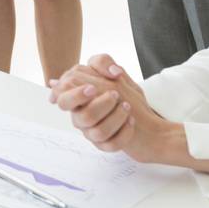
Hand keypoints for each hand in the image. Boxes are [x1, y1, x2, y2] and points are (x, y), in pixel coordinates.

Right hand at [51, 54, 173, 160]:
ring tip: (128, 106)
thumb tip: (105, 71)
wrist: (147, 122)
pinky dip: (124, 132)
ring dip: (117, 117)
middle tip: (115, 95)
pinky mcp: (104, 145)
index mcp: (77, 97)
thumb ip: (103, 62)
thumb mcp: (116, 72)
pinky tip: (131, 121)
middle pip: (80, 117)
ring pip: (98, 132)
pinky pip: (111, 145)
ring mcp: (91, 132)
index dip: (75, 95)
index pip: (61, 98)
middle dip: (100, 106)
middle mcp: (81, 116)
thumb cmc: (125, 95)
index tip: (92, 88)